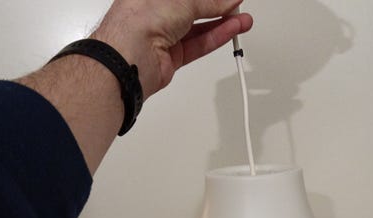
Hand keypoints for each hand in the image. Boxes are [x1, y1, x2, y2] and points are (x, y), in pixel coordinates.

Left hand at [93, 0, 252, 98]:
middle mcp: (157, 12)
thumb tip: (228, 1)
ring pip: (199, 28)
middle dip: (218, 6)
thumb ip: (208, 2)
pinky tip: (231, 31)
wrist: (129, 58)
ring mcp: (164, 35)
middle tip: (237, 4)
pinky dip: (215, 38)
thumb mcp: (182, 2)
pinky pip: (197, 45)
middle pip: (195, 8)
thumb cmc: (139, 22)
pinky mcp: (171, 57)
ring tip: (243, 20)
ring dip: (222, 23)